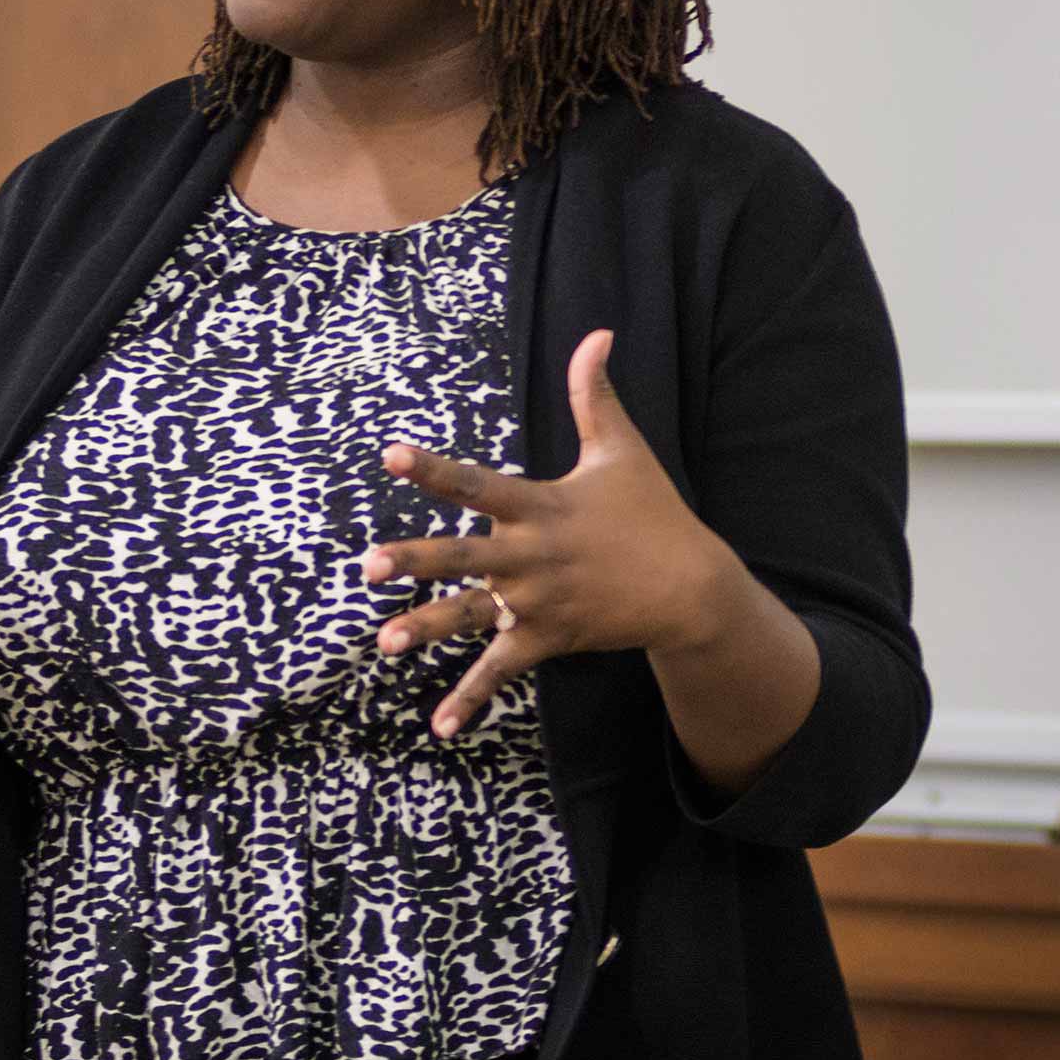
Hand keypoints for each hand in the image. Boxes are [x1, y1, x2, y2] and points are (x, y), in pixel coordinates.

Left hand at [360, 330, 735, 739]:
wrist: (691, 587)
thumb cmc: (651, 511)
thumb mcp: (622, 450)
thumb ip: (594, 394)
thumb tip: (598, 333)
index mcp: (540, 506)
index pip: (477, 483)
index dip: (434, 469)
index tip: (391, 456)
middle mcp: (532, 555)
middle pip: (464, 557)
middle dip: (416, 561)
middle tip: (369, 566)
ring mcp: (538, 601)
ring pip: (473, 615)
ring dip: (428, 628)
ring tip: (383, 641)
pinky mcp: (546, 639)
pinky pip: (501, 671)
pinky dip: (471, 699)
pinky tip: (439, 727)